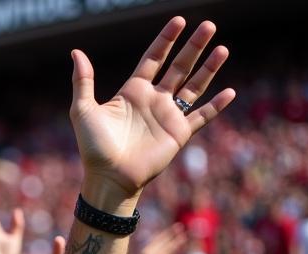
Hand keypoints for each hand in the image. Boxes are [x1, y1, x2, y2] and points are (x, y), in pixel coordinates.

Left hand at [70, 17, 234, 205]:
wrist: (109, 178)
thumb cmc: (94, 148)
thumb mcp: (84, 110)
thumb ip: (83, 81)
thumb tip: (76, 52)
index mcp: (133, 92)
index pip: (153, 58)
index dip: (165, 40)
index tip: (178, 21)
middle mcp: (153, 101)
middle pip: (178, 67)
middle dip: (194, 46)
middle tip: (208, 24)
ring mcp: (168, 116)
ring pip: (194, 86)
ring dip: (209, 68)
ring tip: (222, 48)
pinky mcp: (178, 134)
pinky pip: (201, 117)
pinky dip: (216, 106)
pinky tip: (231, 92)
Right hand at [137, 223, 187, 253]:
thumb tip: (173, 245)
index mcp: (142, 253)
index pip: (155, 240)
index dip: (165, 234)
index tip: (174, 228)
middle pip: (160, 242)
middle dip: (170, 233)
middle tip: (180, 226)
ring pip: (165, 248)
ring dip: (175, 240)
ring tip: (184, 234)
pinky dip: (175, 249)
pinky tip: (182, 243)